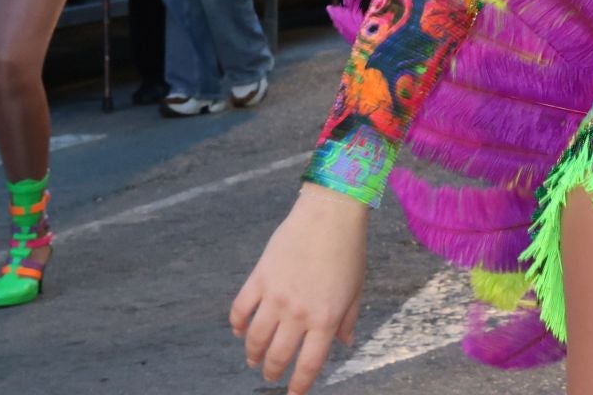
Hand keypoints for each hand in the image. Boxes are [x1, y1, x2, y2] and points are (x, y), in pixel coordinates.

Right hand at [231, 184, 369, 393]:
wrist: (329, 214)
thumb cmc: (348, 250)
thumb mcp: (356, 288)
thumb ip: (349, 319)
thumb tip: (345, 344)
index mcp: (326, 318)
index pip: (309, 364)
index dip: (299, 385)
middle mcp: (298, 313)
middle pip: (278, 356)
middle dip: (272, 372)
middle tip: (269, 376)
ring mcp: (276, 297)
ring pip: (254, 339)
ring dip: (252, 354)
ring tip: (253, 360)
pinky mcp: (259, 279)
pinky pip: (240, 310)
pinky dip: (236, 325)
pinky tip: (239, 331)